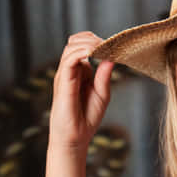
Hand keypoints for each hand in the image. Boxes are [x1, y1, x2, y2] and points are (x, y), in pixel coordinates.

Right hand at [48, 31, 113, 151]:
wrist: (75, 138)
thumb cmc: (87, 118)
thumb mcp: (102, 94)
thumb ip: (104, 76)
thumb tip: (111, 58)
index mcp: (79, 72)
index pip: (83, 47)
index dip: (96, 42)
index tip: (114, 46)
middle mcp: (70, 71)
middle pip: (75, 42)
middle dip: (92, 38)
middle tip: (109, 44)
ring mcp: (65, 75)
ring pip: (71, 47)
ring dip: (88, 43)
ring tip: (104, 47)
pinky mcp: (63, 82)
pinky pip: (69, 60)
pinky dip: (82, 52)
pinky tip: (95, 54)